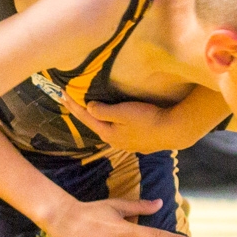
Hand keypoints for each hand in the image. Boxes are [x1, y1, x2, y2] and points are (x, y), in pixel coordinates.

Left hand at [61, 94, 203, 152]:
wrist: (175, 131)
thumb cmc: (148, 119)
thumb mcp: (123, 112)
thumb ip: (103, 111)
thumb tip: (88, 107)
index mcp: (108, 133)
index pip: (85, 117)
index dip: (73, 105)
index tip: (61, 93)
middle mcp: (115, 141)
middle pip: (94, 124)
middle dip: (81, 112)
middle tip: (69, 100)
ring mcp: (128, 143)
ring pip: (107, 128)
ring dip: (97, 118)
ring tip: (90, 109)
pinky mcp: (140, 141)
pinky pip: (119, 130)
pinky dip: (110, 121)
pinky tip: (114, 119)